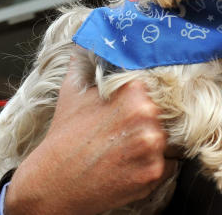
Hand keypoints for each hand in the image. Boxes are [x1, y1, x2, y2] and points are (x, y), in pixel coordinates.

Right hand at [4, 61, 176, 214]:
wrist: (52, 185)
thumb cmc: (63, 138)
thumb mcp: (73, 92)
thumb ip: (87, 61)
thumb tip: (91, 38)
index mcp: (133, 91)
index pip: (159, 85)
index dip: (149, 96)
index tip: (140, 104)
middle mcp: (147, 115)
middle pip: (166, 113)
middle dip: (149, 121)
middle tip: (125, 131)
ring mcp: (152, 146)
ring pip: (168, 138)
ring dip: (152, 143)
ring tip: (124, 149)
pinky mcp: (154, 173)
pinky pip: (169, 164)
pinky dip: (153, 165)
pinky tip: (128, 166)